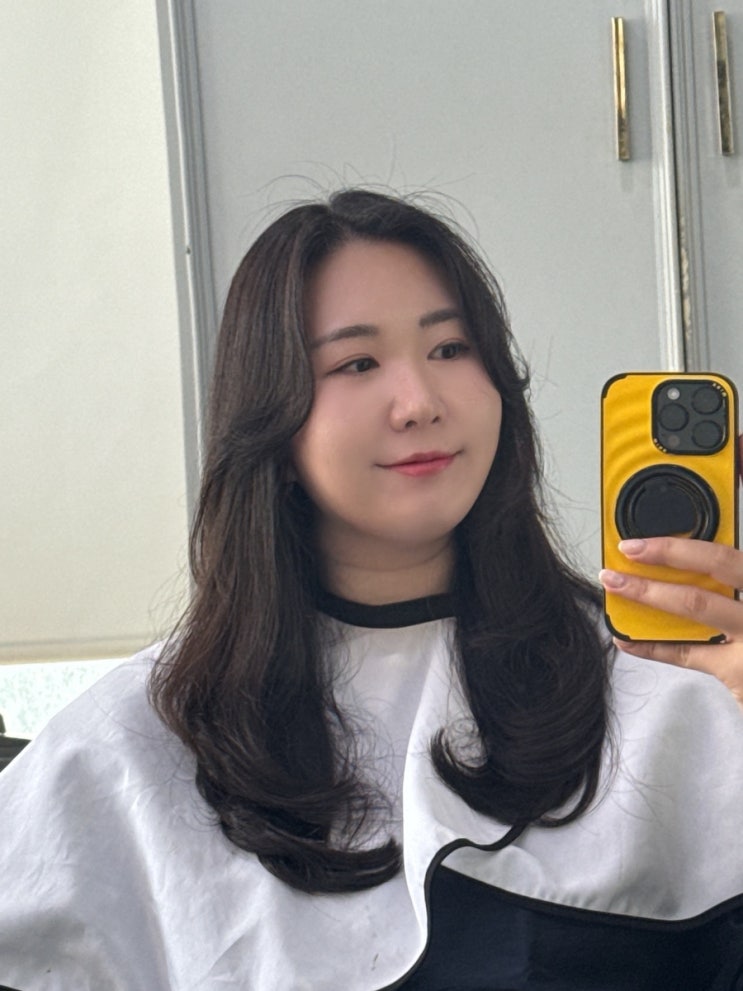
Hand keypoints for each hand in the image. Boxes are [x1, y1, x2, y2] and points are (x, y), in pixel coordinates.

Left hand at [598, 436, 742, 704]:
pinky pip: (687, 653)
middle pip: (720, 563)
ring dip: (648, 591)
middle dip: (670, 548)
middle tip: (630, 542)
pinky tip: (625, 634)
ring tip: (614, 580)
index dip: (736, 482)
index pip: (740, 534)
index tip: (711, 462)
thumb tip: (738, 454)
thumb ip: (738, 524)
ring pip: (696, 606)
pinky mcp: (738, 672)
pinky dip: (651, 644)